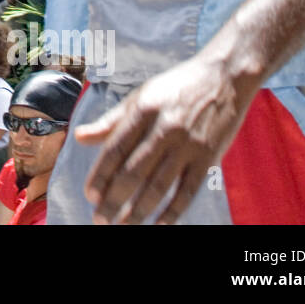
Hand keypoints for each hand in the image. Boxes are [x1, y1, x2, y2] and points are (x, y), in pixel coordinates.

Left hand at [75, 54, 254, 223]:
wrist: (224, 77)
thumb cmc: (176, 87)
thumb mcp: (140, 96)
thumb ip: (111, 121)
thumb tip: (80, 137)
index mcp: (142, 110)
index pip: (115, 149)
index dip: (101, 175)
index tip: (90, 196)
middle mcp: (164, 128)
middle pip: (134, 172)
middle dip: (115, 200)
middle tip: (101, 219)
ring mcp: (188, 145)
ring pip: (159, 185)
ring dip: (139, 210)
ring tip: (124, 225)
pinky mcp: (208, 157)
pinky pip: (188, 190)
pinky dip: (173, 210)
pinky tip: (159, 224)